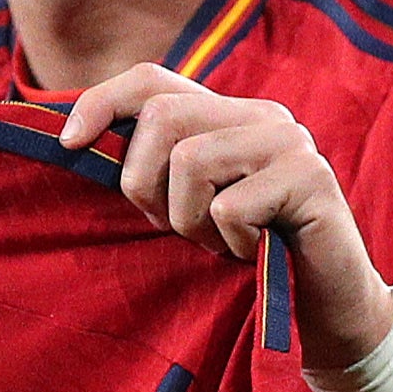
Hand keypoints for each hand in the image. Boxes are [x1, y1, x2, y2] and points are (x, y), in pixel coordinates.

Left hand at [57, 64, 391, 366]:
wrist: (324, 311)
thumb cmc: (246, 259)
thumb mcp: (188, 208)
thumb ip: (153, 169)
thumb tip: (72, 142)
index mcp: (226, 113)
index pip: (151, 80)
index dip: (101, 102)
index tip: (67, 146)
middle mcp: (260, 114)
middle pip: (163, 117)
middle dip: (145, 184)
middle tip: (175, 228)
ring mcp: (290, 141)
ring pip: (191, 161)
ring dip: (190, 221)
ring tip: (221, 244)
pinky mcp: (312, 177)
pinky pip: (231, 206)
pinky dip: (230, 243)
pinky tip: (255, 254)